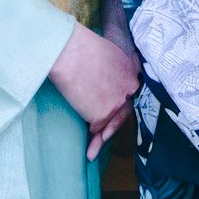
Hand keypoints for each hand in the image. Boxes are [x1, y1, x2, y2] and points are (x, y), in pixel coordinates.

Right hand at [48, 22, 140, 159]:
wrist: (68, 53)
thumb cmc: (77, 47)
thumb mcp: (103, 53)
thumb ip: (109, 67)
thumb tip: (100, 77)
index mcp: (130, 68)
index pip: (128, 90)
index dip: (119, 102)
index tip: (114, 112)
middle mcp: (130, 86)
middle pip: (123, 110)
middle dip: (113, 126)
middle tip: (104, 137)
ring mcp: (118, 101)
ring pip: (110, 123)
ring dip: (101, 139)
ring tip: (92, 152)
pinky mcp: (103, 114)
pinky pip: (95, 127)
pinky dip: (90, 132)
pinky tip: (85, 141)